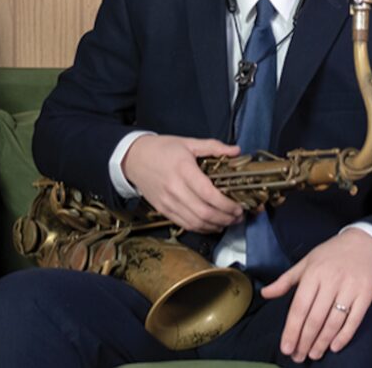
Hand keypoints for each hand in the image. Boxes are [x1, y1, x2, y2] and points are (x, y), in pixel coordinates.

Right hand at [121, 134, 242, 231]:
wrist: (133, 158)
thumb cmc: (161, 149)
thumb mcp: (187, 142)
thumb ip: (213, 146)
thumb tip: (236, 151)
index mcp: (183, 169)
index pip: (209, 194)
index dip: (227, 204)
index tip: (239, 206)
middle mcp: (175, 188)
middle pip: (204, 213)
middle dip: (226, 218)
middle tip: (238, 216)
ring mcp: (168, 201)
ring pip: (196, 223)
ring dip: (216, 226)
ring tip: (229, 222)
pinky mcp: (163, 210)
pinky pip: (185, 225)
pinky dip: (201, 228)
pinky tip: (212, 225)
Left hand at [261, 228, 371, 361]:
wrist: (365, 243)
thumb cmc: (331, 254)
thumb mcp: (305, 262)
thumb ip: (285, 280)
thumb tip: (265, 293)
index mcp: (312, 274)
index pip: (299, 307)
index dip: (292, 329)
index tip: (286, 347)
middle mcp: (330, 281)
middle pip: (315, 318)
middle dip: (305, 340)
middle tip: (298, 356)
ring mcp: (349, 288)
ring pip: (334, 321)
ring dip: (322, 341)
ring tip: (314, 354)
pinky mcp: (366, 294)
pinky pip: (354, 319)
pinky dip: (344, 335)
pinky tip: (334, 346)